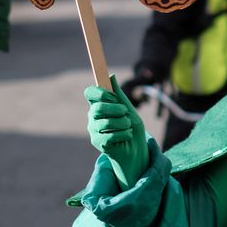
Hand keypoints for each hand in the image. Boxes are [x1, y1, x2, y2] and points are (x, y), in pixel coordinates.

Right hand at [86, 74, 147, 189]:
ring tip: (128, 127)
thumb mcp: (129, 110)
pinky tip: (127, 136)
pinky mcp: (97, 143)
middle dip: (115, 109)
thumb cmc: (131, 128)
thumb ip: (119, 96)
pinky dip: (123, 135)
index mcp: (99, 104)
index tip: (113, 97)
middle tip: (126, 114)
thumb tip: (111, 76)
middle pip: (97, 107)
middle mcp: (93, 116)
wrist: (136, 149)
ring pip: (106, 122)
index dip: (100, 93)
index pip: (90, 93)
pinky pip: (109, 136)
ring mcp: (93, 130)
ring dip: (123, 123)